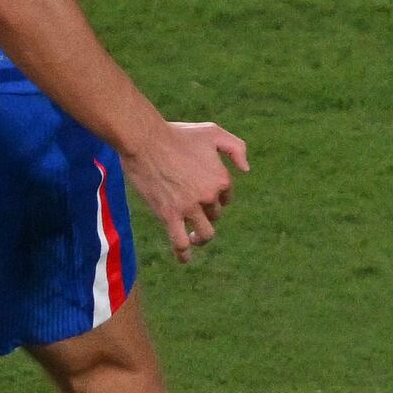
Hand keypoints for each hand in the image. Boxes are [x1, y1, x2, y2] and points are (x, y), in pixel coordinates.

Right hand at [123, 119, 252, 259]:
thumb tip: (246, 171)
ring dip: (201, 238)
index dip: (216, 197)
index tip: (201, 190)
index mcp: (221, 179)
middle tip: (188, 204)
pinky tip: (184, 260)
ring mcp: (190, 208)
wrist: (145, 139)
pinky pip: (179, 242)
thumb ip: (236, 148)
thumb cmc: (177, 134)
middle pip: (214, 215)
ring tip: (194, 238)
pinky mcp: (169, 215)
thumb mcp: (213, 133)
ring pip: (204, 233)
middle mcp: (209, 196)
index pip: (226, 198)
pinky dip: (183, 254)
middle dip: (205, 212)